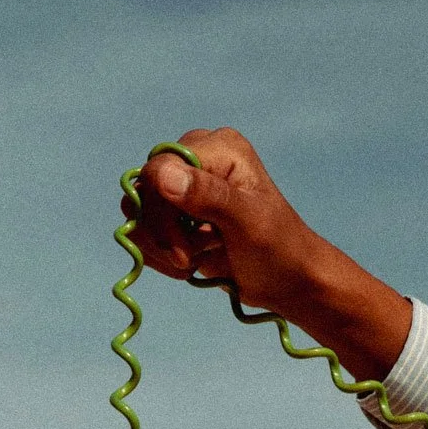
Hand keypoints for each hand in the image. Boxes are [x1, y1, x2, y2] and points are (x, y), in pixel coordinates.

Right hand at [129, 128, 321, 314]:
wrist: (288, 280)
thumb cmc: (279, 248)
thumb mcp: (248, 221)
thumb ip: (208, 195)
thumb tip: (161, 175)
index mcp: (218, 148)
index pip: (158, 168)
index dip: (159, 210)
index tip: (182, 249)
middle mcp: (197, 161)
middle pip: (144, 192)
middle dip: (160, 233)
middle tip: (187, 260)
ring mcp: (185, 188)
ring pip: (139, 213)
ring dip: (159, 247)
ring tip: (190, 262)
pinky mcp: (177, 215)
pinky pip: (144, 230)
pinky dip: (159, 254)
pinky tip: (188, 264)